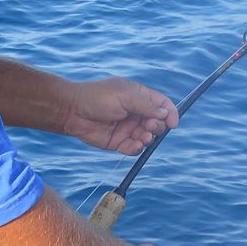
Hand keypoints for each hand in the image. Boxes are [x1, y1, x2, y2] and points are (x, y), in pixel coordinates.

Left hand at [59, 77, 179, 154]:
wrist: (72, 111)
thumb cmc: (98, 97)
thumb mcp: (125, 96)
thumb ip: (147, 105)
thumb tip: (165, 114)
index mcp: (139, 96)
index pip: (162, 104)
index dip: (170, 113)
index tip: (173, 123)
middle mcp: (135, 112)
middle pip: (157, 122)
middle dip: (157, 126)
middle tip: (148, 127)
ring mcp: (128, 128)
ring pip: (147, 137)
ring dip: (148, 138)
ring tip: (141, 137)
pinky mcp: (119, 142)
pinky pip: (134, 148)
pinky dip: (136, 149)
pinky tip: (133, 146)